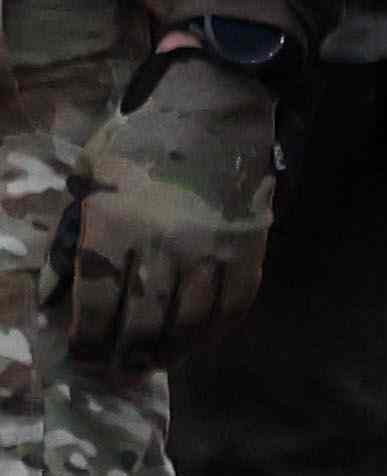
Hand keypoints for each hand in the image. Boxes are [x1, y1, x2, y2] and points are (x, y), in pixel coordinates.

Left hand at [54, 52, 274, 365]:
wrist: (214, 107)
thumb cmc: (140, 143)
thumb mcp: (88, 181)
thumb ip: (66, 239)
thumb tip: (49, 295)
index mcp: (114, 225)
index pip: (97, 302)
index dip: (87, 337)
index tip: (82, 353)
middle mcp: (162, 243)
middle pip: (144, 320)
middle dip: (128, 352)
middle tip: (119, 368)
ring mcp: (211, 248)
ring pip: (191, 321)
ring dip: (173, 349)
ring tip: (157, 361)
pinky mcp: (248, 247)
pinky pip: (235, 304)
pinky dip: (218, 330)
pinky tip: (202, 340)